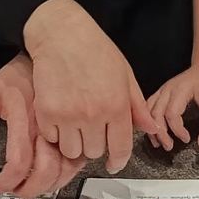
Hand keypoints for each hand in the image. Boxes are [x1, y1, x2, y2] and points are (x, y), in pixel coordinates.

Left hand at [0, 54, 85, 197]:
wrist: (52, 50)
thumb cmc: (19, 75)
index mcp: (25, 118)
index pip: (18, 162)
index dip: (7, 181)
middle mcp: (49, 126)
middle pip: (46, 172)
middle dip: (30, 190)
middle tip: (18, 191)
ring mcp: (68, 128)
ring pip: (66, 169)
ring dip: (49, 185)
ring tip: (33, 184)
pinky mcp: (79, 127)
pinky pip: (79, 158)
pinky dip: (67, 173)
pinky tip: (54, 172)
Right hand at [24, 0, 159, 173]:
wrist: (62, 34)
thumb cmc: (95, 50)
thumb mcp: (125, 75)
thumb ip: (137, 106)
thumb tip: (152, 128)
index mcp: (116, 105)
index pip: (120, 148)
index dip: (118, 160)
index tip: (114, 164)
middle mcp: (93, 114)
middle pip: (93, 153)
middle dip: (95, 144)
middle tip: (92, 128)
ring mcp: (67, 115)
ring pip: (71, 151)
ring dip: (74, 142)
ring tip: (75, 124)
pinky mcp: (46, 112)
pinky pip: (51, 138)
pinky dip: (54, 132)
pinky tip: (59, 116)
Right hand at [145, 63, 198, 151]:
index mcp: (181, 90)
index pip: (171, 114)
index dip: (177, 130)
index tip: (186, 139)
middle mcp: (168, 89)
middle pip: (156, 113)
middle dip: (160, 133)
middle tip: (169, 146)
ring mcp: (163, 90)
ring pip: (149, 110)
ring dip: (152, 128)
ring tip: (158, 142)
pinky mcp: (162, 92)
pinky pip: (149, 106)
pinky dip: (149, 120)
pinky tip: (155, 130)